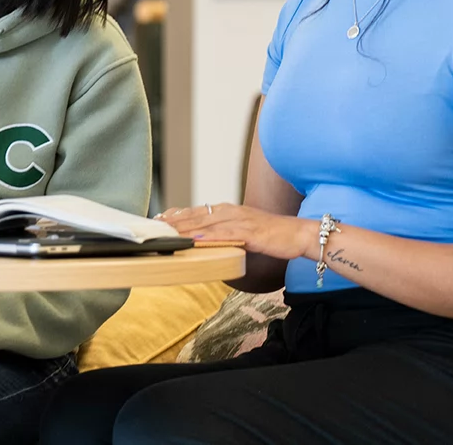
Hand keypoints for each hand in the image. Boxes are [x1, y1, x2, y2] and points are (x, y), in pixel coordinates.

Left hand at [156, 203, 314, 260]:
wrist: (299, 235)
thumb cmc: (271, 236)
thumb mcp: (242, 233)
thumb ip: (224, 234)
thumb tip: (205, 241)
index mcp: (227, 211)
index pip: (196, 212)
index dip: (176, 216)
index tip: (157, 220)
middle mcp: (230, 211)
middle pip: (196, 216)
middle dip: (174, 222)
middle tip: (153, 226)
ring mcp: (240, 220)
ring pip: (207, 223)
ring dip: (185, 228)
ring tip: (166, 232)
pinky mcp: (250, 231)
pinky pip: (226, 234)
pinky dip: (209, 236)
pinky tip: (196, 239)